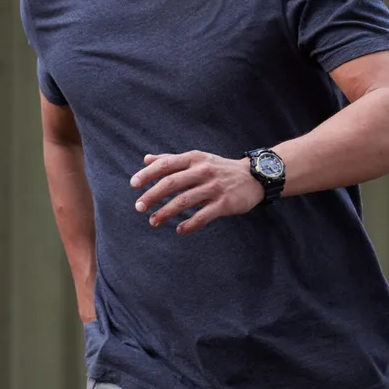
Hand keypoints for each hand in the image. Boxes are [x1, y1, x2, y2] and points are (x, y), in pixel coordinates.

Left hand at [130, 151, 264, 234]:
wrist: (254, 177)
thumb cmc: (219, 168)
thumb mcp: (197, 158)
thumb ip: (171, 159)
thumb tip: (146, 159)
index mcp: (194, 159)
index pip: (166, 164)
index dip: (148, 174)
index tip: (134, 185)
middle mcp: (203, 171)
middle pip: (172, 183)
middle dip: (152, 195)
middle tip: (139, 207)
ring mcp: (214, 187)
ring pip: (184, 200)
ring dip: (166, 212)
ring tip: (153, 221)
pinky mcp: (224, 203)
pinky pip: (203, 216)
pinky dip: (190, 224)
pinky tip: (179, 230)